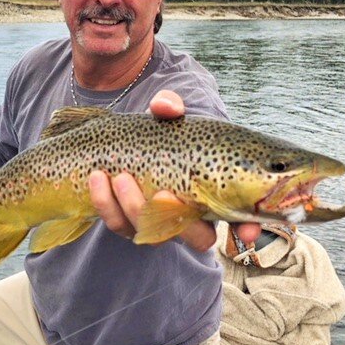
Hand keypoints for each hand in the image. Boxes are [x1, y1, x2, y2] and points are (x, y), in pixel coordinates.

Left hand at [88, 90, 260, 250]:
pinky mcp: (127, 222)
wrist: (109, 141)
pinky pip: (118, 224)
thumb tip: (166, 107)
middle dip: (181, 224)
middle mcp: (189, 213)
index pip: (243, 218)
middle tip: (164, 193)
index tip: (248, 231)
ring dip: (134, 207)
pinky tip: (96, 178)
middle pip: (198, 238)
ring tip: (118, 176)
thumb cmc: (155, 130)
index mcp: (214, 189)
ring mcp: (157, 222)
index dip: (249, 227)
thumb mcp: (165, 114)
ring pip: (152, 233)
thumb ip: (169, 106)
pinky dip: (106, 203)